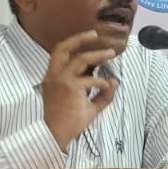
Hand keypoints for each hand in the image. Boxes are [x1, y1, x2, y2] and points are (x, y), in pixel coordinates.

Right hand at [41, 29, 120, 148]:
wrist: (55, 134)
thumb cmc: (67, 122)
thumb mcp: (87, 106)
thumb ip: (101, 95)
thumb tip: (114, 82)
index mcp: (53, 77)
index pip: (60, 53)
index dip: (74, 43)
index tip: (89, 39)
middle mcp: (54, 75)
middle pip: (63, 48)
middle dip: (80, 38)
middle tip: (95, 34)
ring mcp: (61, 81)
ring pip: (80, 59)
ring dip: (98, 55)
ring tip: (110, 53)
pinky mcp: (70, 88)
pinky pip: (91, 80)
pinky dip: (102, 82)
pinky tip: (107, 87)